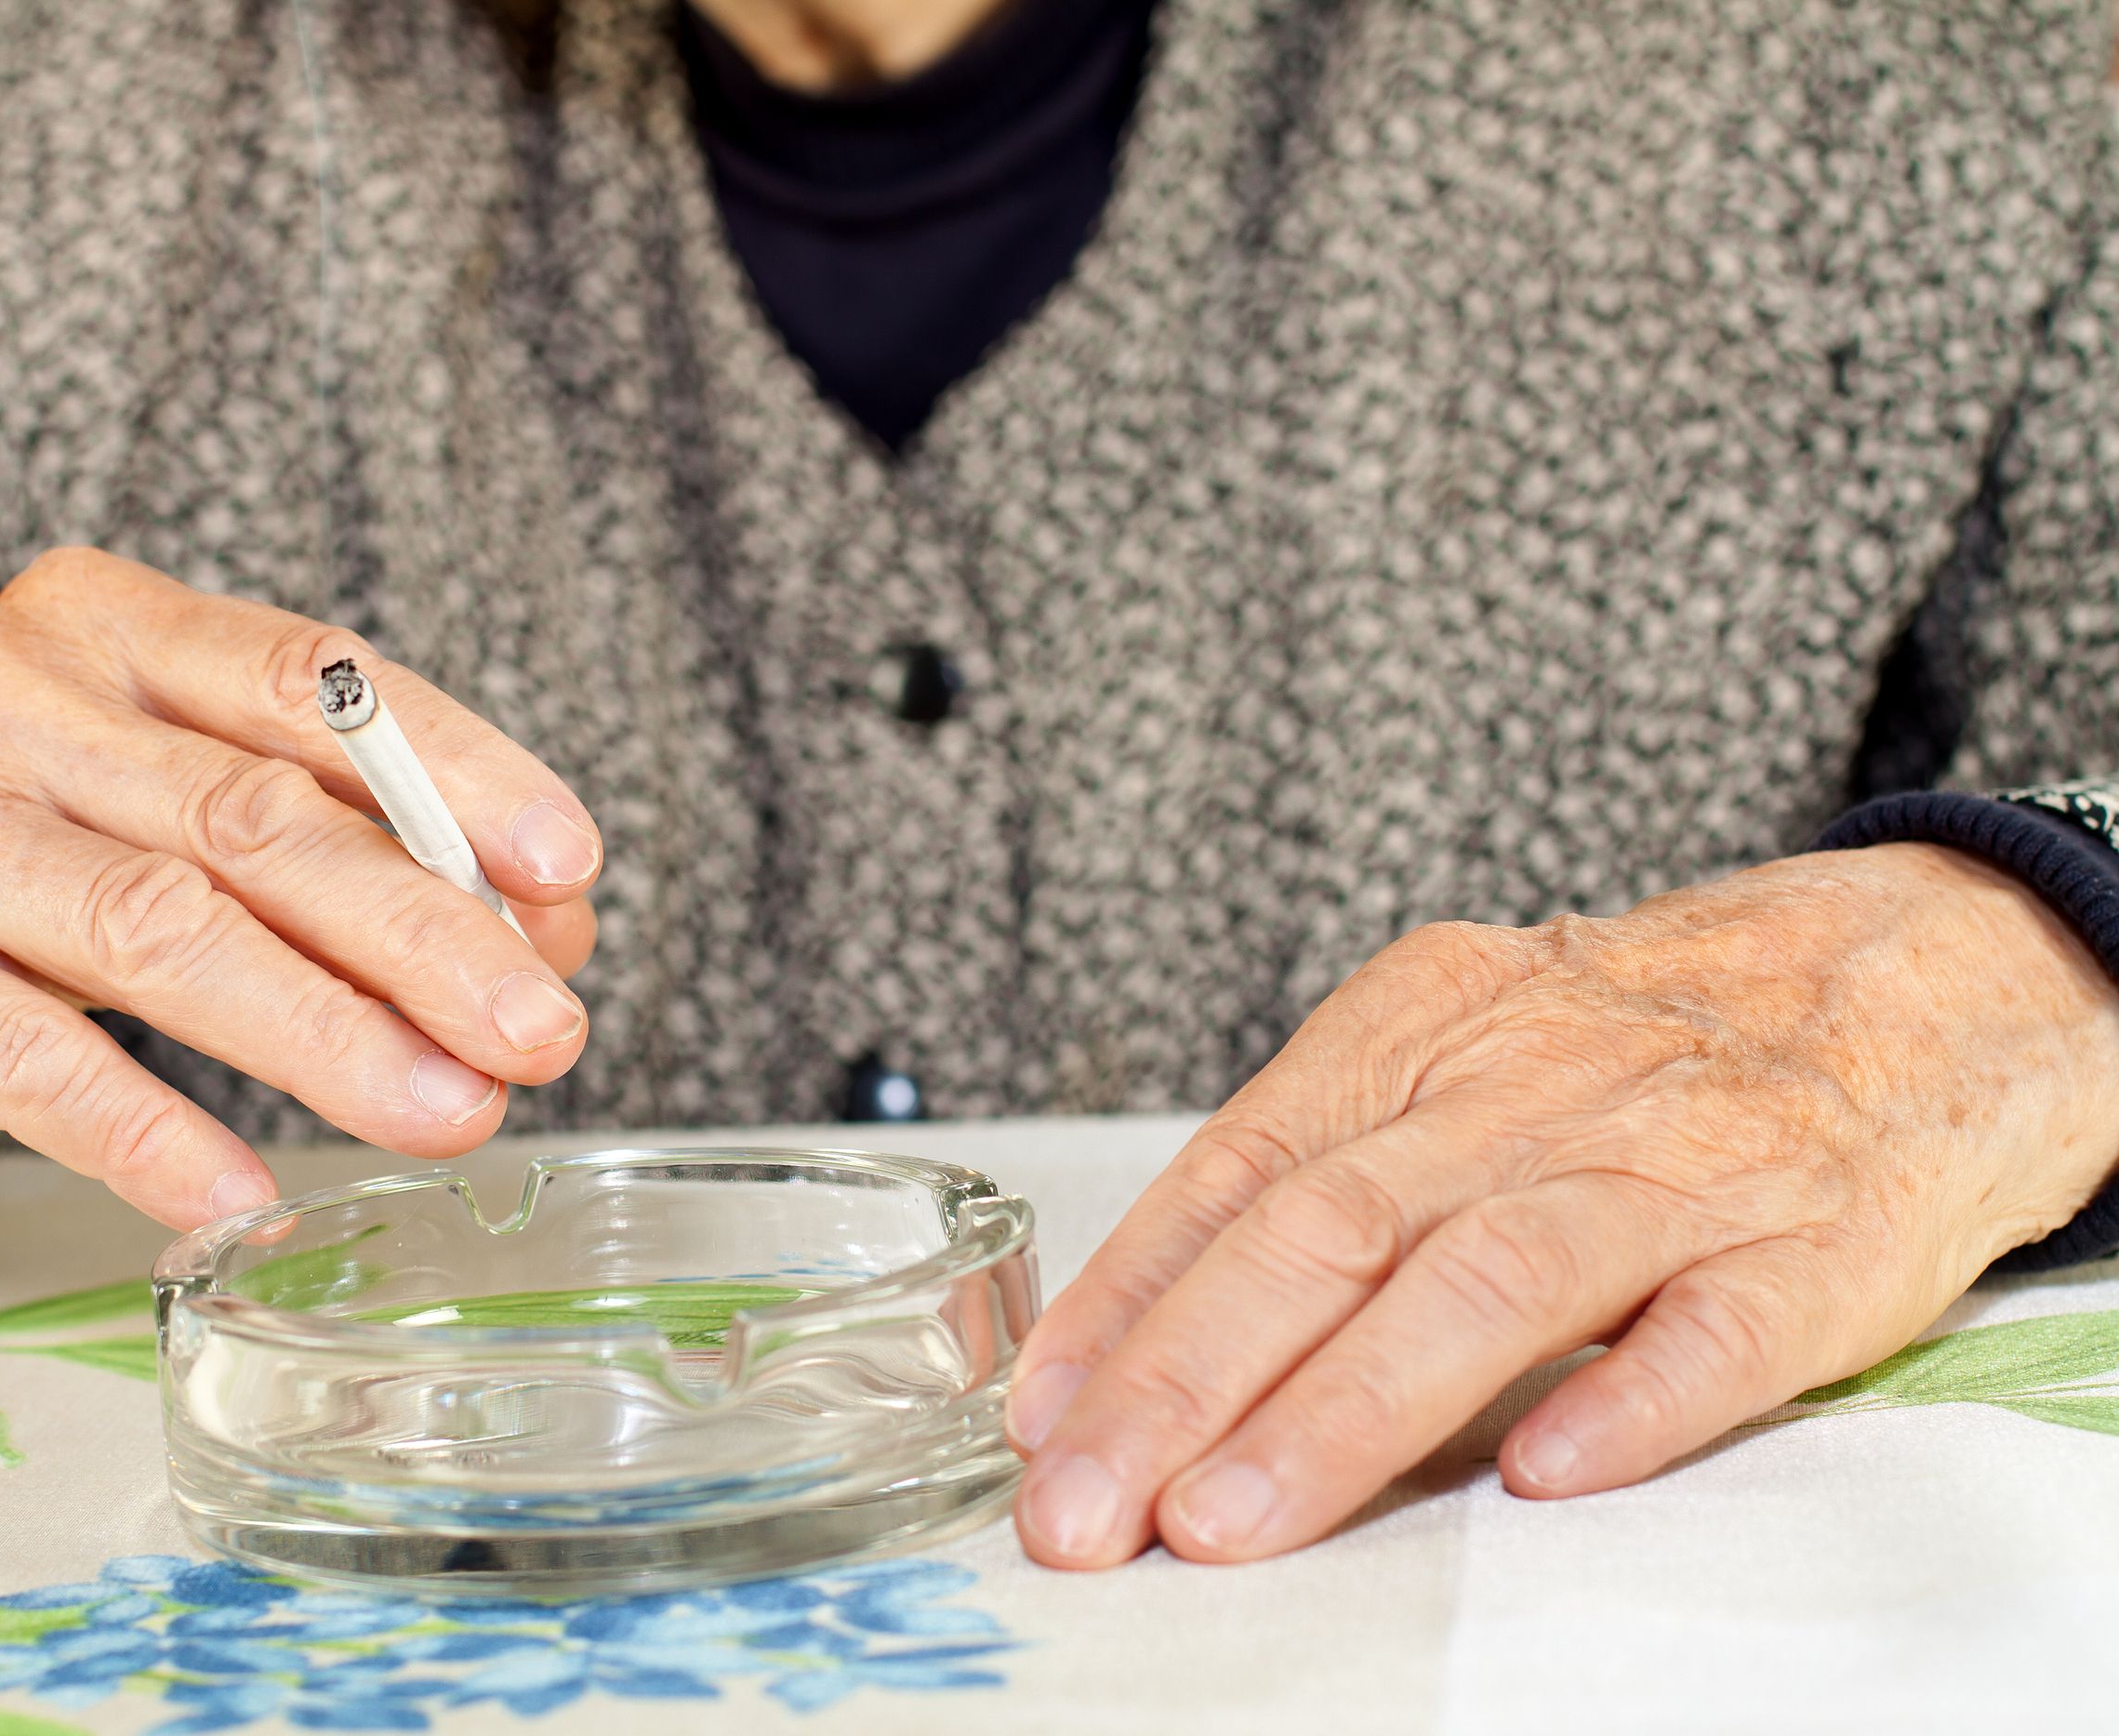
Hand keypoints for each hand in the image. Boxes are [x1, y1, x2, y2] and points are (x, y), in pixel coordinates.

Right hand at [0, 547, 602, 1228]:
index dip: (453, 771)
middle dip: (419, 932)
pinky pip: (24, 1058)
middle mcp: (2, 693)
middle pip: (250, 816)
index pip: (311, 678)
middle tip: (543, 1030)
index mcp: (110, 623)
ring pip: (156, 928)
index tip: (568, 867)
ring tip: (452, 1112)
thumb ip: (353, 850)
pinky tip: (242, 1191)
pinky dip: (147, 1130)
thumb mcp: (187, 819)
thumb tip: (550, 935)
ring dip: (326, 1034)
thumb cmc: (45, 866)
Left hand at [1008, 843, 2118, 1565]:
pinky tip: (1537, 1476)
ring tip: (1231, 1520)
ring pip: (1485, 1281)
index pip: (1242, 1168)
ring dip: (1344, 1411)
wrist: (1903, 983)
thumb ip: (1313, 1175)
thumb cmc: (1632, 1048)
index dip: (1131, 1300)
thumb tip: (1127, 1347)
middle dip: (1187, 1380)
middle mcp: (1534, 1084)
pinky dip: (1624, 1400)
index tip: (1047, 1419)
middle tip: (1091, 1507)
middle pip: (1329, 1229)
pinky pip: (1715, 1328)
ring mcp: (1676, 1163)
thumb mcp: (1455, 1054)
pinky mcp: (1813, 1247)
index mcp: (1424, 1020)